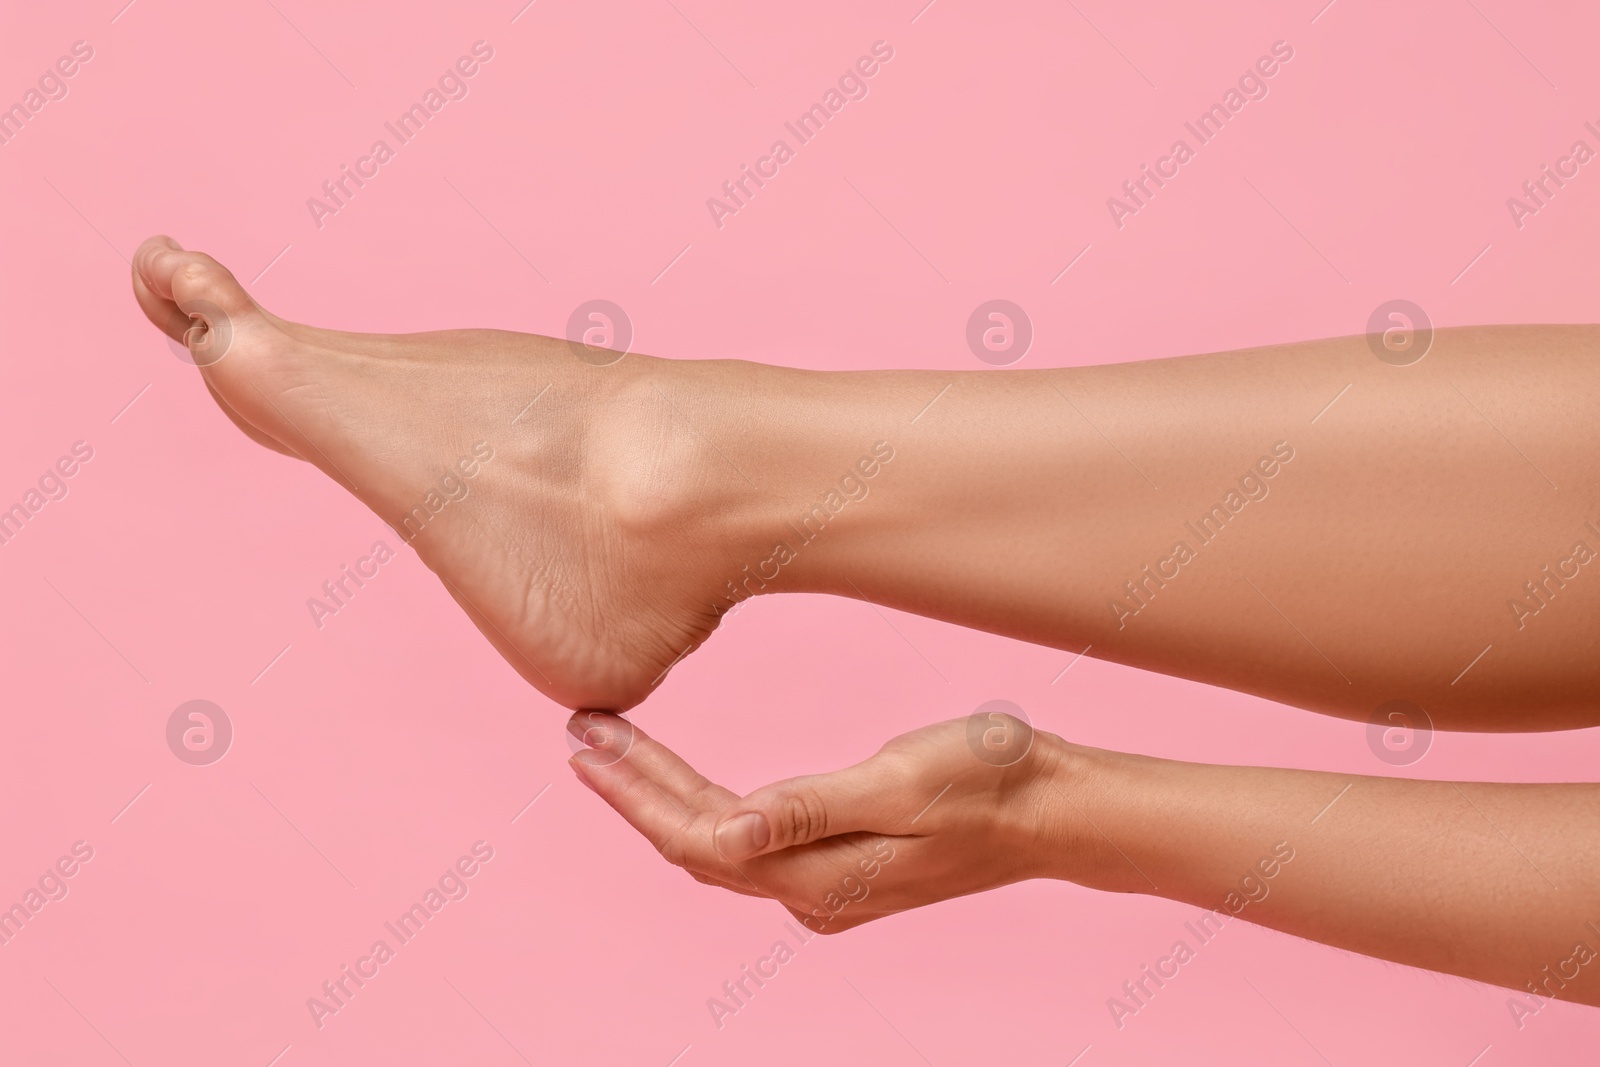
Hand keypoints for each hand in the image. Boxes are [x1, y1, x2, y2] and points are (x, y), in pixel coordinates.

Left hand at [566, 709, 1074, 932]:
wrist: (1053, 810)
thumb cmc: (989, 782)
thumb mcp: (901, 781)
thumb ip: (812, 808)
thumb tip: (728, 832)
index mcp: (820, 875)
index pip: (698, 837)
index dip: (635, 791)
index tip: (587, 739)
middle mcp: (812, 894)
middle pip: (694, 845)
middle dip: (631, 789)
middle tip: (578, 731)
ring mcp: (826, 887)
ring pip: (716, 847)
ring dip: (659, 798)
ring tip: (609, 749)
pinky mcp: (841, 868)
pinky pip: (747, 846)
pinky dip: (702, 809)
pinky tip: (682, 782)